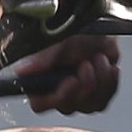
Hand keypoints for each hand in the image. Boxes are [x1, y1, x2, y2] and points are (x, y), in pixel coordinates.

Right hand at [2, 34, 121, 114]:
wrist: (103, 24)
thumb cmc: (77, 29)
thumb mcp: (61, 40)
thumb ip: (43, 58)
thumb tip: (22, 71)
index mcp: (42, 79)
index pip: (40, 104)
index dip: (56, 97)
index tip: (71, 80)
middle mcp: (58, 91)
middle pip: (67, 107)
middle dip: (83, 84)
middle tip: (87, 63)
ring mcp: (78, 96)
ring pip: (88, 107)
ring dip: (99, 82)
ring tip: (99, 59)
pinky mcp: (96, 96)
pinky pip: (103, 102)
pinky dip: (109, 84)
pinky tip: (109, 67)